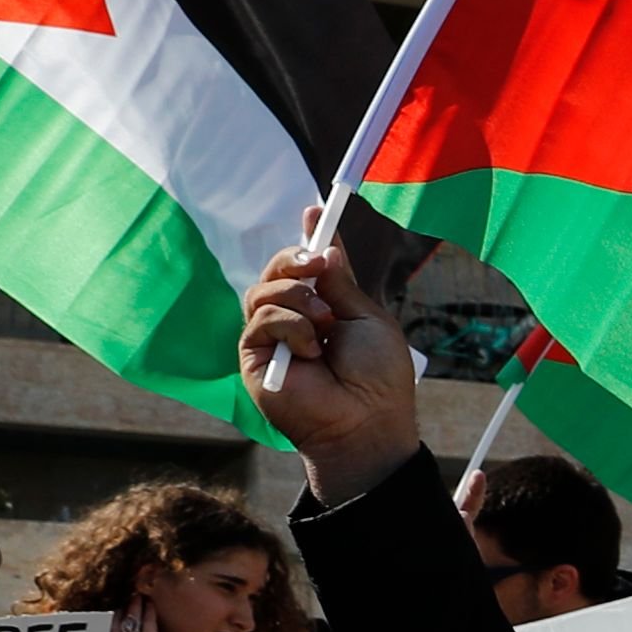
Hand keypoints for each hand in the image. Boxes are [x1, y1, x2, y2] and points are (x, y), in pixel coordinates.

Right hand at [237, 225, 424, 502]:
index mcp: (325, 309)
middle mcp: (294, 320)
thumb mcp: (366, 318)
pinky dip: (291, 326)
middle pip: (278, 271)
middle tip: (318, 265)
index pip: (305, 268)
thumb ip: (340, 282)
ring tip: (325, 322)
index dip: (307, 239)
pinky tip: (311, 350)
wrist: (367, 421)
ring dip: (297, 297)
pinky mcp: (254, 356)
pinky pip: (261, 318)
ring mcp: (271, 338)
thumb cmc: (378, 377)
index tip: (315, 210)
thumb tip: (325, 243)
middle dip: (296, 259)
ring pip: (264, 290)